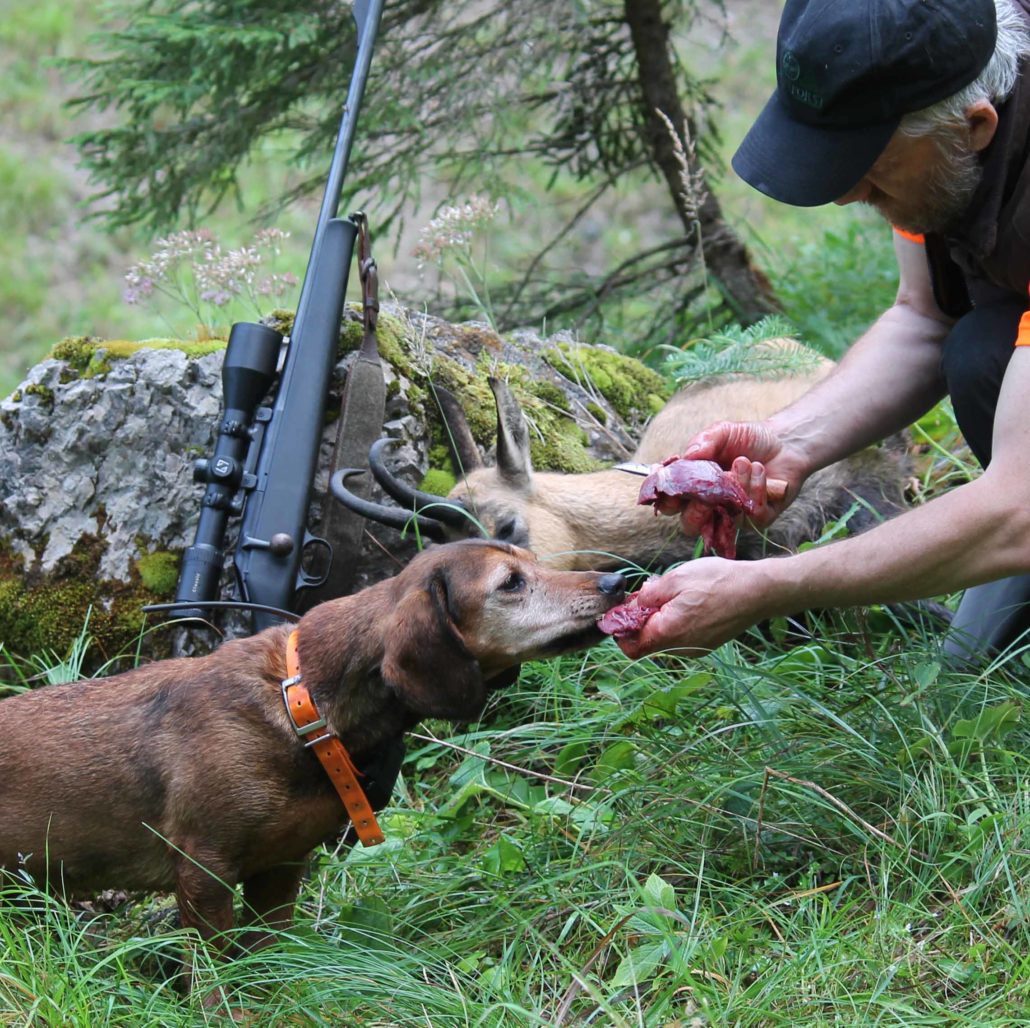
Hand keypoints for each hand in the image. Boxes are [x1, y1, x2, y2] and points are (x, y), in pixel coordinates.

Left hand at [615, 558, 769, 658]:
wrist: (759, 591)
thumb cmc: (718, 582)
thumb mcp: (675, 579)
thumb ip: (648, 594)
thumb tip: (633, 605)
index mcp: (668, 633)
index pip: (631, 647)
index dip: (620, 631)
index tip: (622, 611)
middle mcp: (681, 647)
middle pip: (647, 643)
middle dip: (641, 621)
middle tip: (649, 595)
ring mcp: (696, 648)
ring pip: (665, 640)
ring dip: (660, 621)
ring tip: (673, 595)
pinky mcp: (707, 644)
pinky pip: (682, 637)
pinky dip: (676, 623)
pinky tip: (688, 602)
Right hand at [679, 421, 808, 530]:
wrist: (785, 441)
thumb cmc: (748, 438)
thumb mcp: (722, 432)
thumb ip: (703, 441)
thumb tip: (687, 456)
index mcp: (694, 487)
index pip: (671, 503)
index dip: (667, 499)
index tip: (671, 486)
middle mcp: (711, 505)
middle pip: (690, 524)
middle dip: (696, 509)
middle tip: (706, 490)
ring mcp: (734, 514)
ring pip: (723, 518)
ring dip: (733, 487)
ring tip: (744, 461)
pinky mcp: (758, 518)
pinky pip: (751, 514)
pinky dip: (755, 488)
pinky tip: (759, 469)